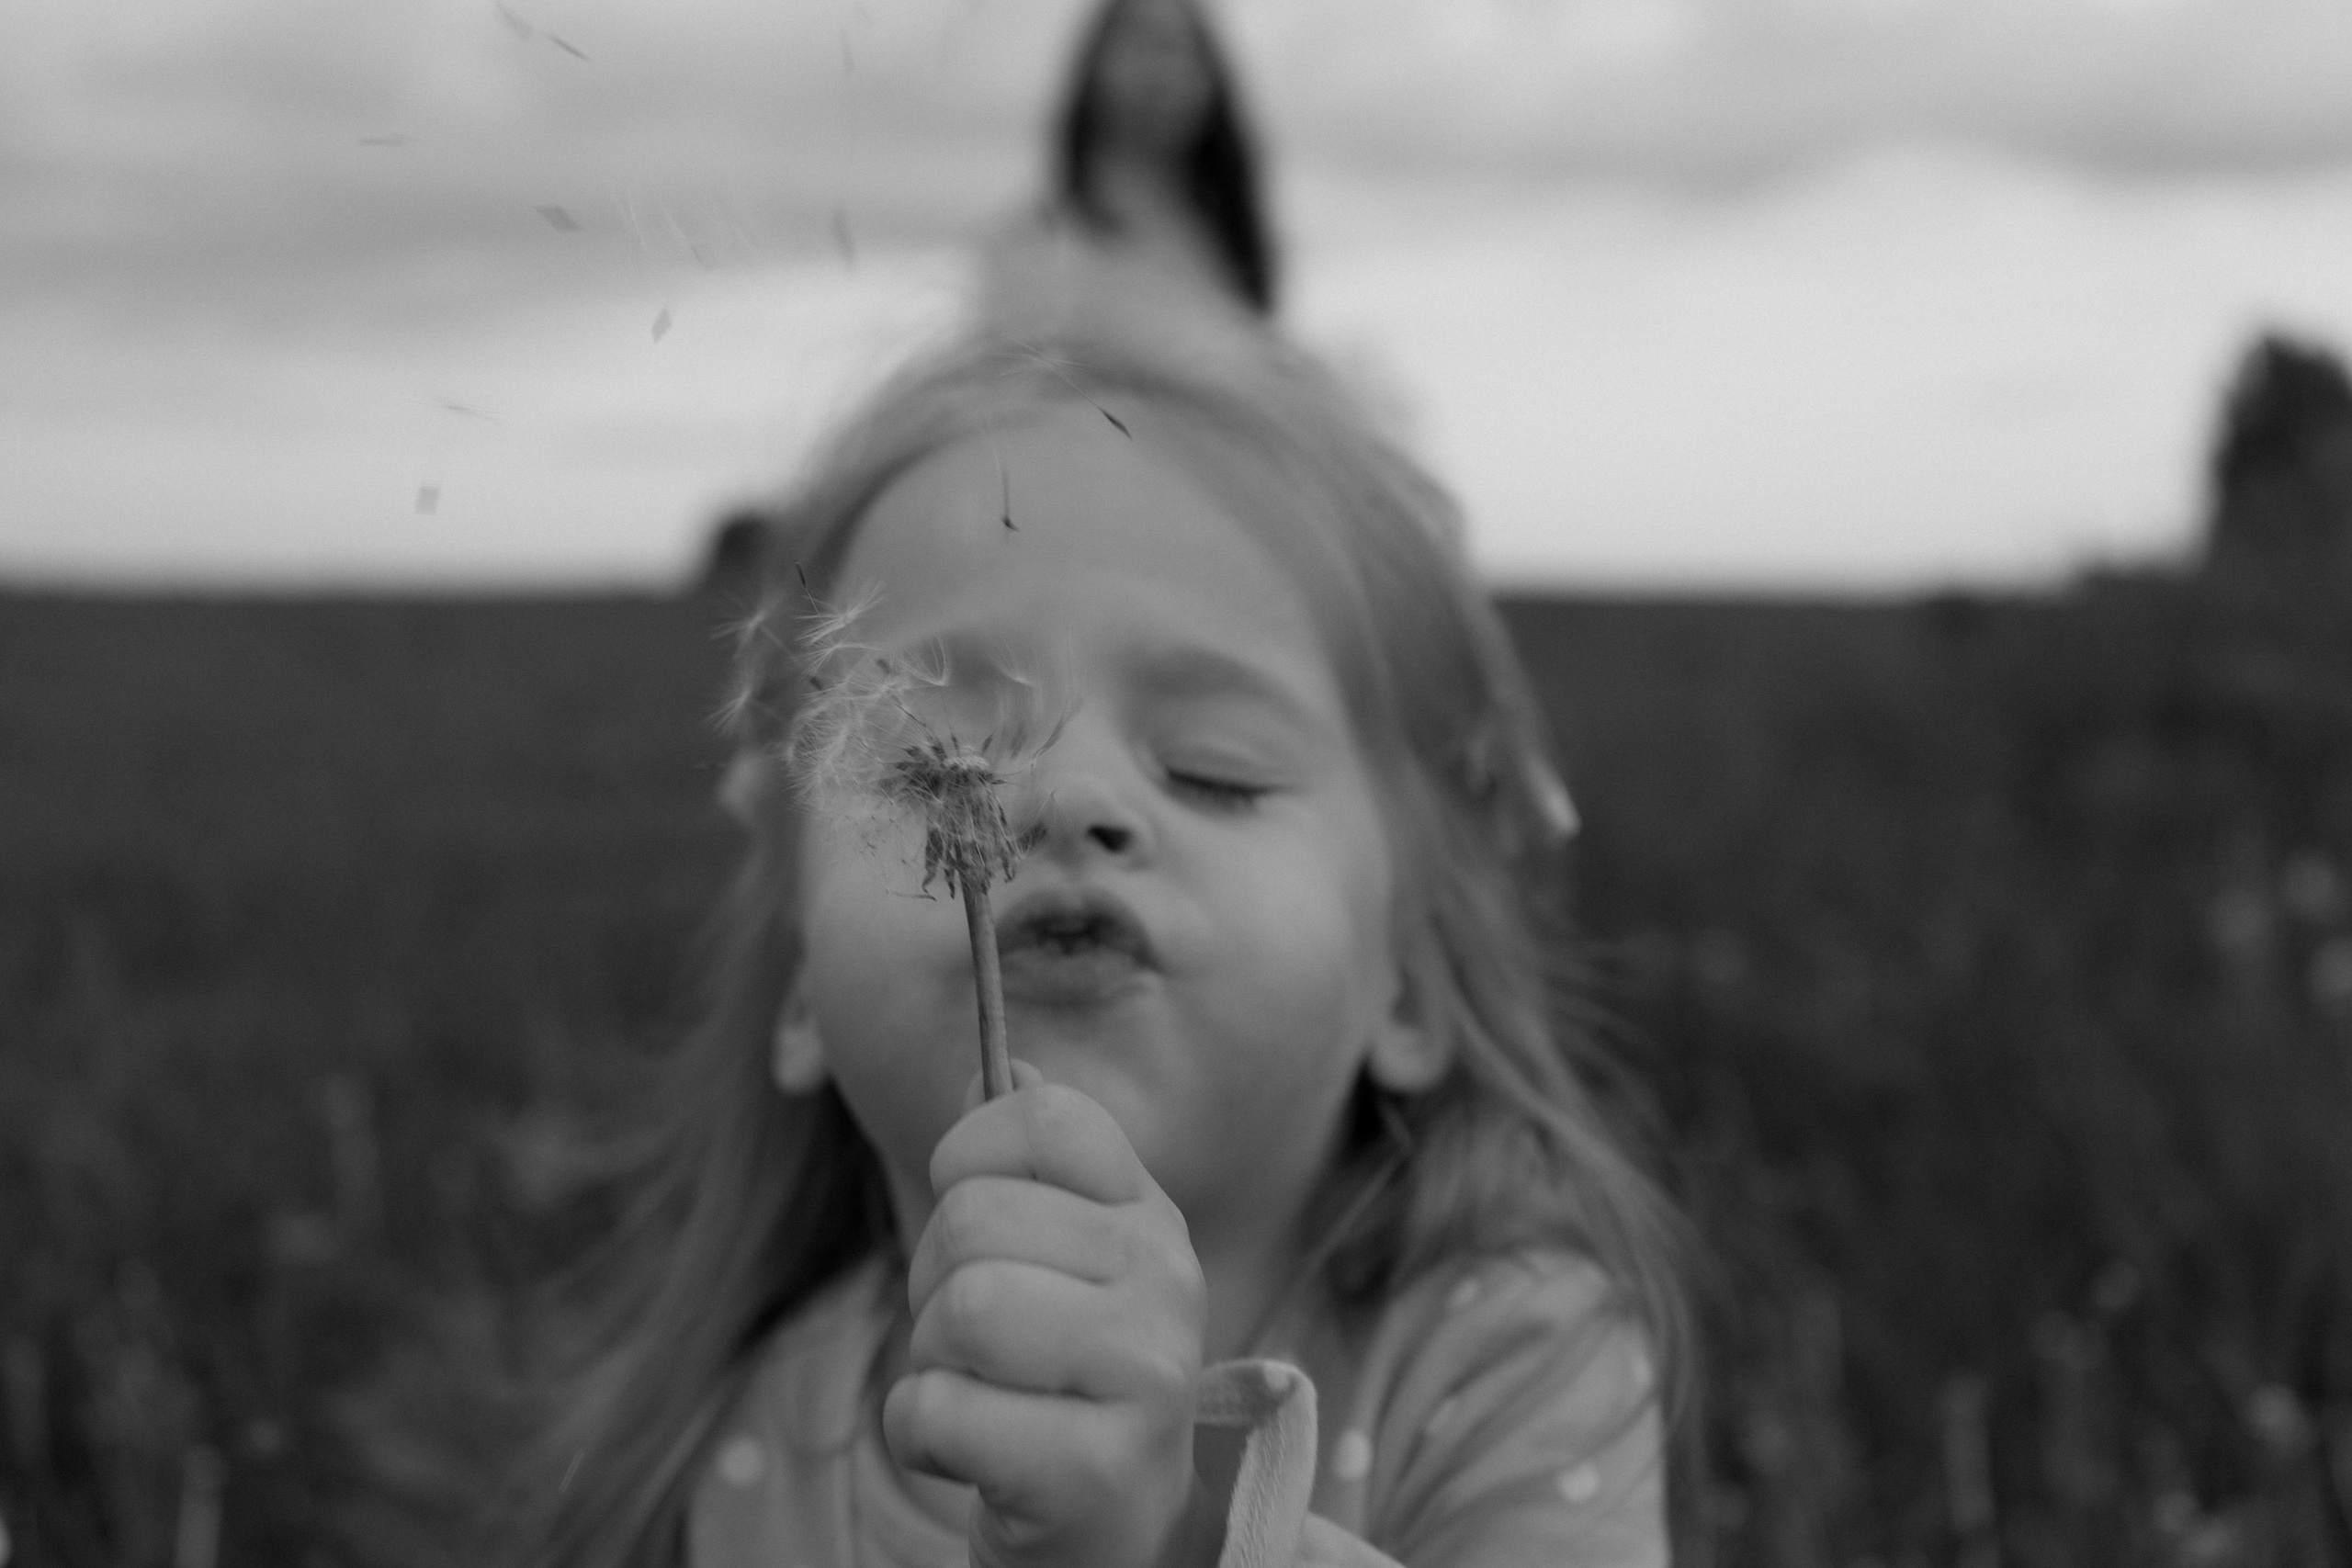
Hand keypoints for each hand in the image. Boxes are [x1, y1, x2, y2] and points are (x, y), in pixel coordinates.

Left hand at [885, 1062, 1214, 1567]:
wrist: (1115, 1532)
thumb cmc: (1058, 1380)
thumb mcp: (1055, 1257)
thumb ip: (1020, 1162)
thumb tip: (991, 1062)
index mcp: (1148, 1214)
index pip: (1044, 1116)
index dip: (969, 1155)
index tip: (978, 1221)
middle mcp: (1166, 1279)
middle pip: (972, 1220)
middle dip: (932, 1283)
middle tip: (973, 1338)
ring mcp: (1145, 1373)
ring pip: (960, 1312)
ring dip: (931, 1362)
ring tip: (980, 1392)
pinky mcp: (1098, 1467)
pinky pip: (937, 1413)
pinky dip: (919, 1435)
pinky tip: (970, 1453)